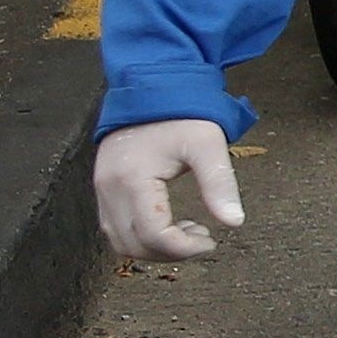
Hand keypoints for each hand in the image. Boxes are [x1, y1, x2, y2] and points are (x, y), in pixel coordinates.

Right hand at [93, 118, 245, 259]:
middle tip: (201, 239)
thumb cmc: (179, 111)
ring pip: (120, 242)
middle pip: (134, 245)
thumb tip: (234, 222)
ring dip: (154, 248)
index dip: (184, 248)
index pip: (153, 234)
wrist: (152, 86)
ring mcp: (102, 189)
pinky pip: (115, 228)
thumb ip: (219, 183)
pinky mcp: (103, 188)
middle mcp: (109, 187)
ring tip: (187, 231)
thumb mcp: (207, 143)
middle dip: (171, 251)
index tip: (210, 241)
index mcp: (133, 177)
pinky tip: (168, 223)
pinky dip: (140, 236)